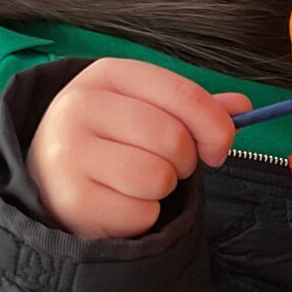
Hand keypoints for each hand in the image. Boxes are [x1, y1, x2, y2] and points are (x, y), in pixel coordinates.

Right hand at [28, 59, 248, 239]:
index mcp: (107, 74)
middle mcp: (80, 106)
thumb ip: (193, 108)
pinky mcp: (72, 199)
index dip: (215, 126)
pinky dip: (142, 216)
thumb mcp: (146, 110)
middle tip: (165, 167)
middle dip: (184, 162)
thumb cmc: (109, 142)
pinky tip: (118, 203)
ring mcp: (69, 152)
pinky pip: (141, 212)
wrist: (49, 179)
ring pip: (158, 177)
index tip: (217, 147)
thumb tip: (242, 107)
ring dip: (161, 190)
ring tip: (136, 183)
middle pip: (173, 139)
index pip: (183, 94)